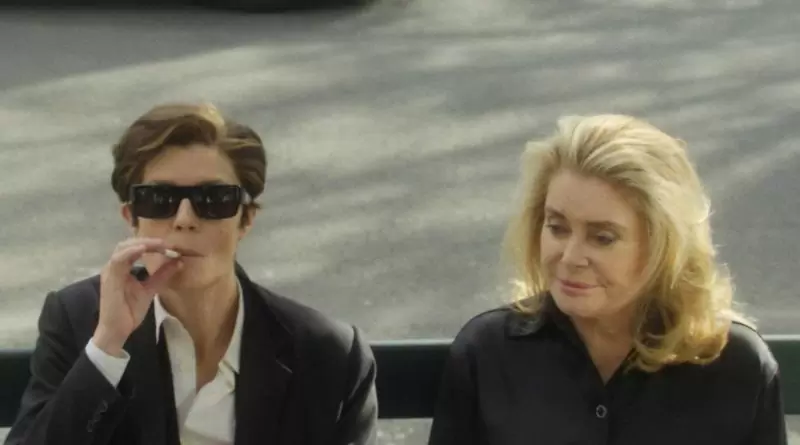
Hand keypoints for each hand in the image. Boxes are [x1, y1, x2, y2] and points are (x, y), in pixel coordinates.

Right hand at [92, 238, 181, 356]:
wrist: (117, 330)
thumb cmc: (129, 311)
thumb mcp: (150, 290)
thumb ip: (162, 275)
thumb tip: (178, 261)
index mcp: (122, 268)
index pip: (134, 248)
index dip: (151, 244)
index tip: (169, 245)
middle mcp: (114, 267)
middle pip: (128, 244)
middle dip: (148, 240)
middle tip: (167, 243)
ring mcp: (110, 272)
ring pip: (123, 248)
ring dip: (142, 243)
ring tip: (160, 244)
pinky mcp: (109, 279)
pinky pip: (119, 260)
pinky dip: (131, 252)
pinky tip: (144, 249)